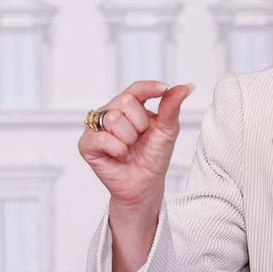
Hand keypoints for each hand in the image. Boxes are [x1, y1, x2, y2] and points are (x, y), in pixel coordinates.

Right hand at [77, 81, 194, 208]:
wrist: (144, 184)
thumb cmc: (153, 157)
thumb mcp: (167, 130)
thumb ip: (171, 107)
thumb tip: (186, 87)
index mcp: (130, 106)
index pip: (136, 88)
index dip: (148, 87)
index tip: (163, 89)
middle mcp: (111, 112)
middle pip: (124, 101)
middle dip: (139, 124)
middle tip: (140, 139)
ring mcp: (96, 127)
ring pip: (113, 119)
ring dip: (129, 138)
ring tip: (129, 148)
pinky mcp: (87, 144)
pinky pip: (103, 138)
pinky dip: (117, 149)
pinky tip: (120, 155)